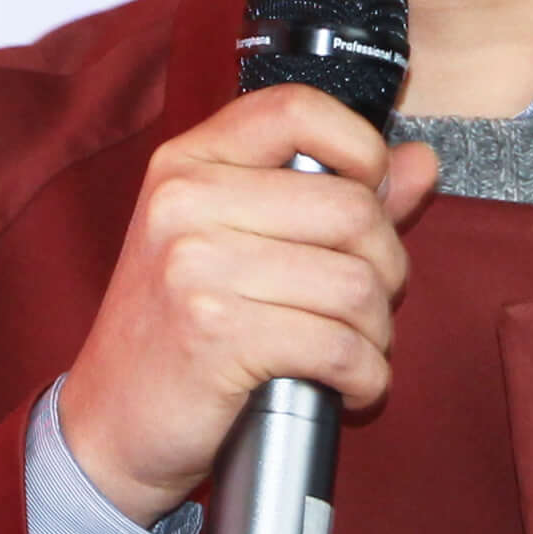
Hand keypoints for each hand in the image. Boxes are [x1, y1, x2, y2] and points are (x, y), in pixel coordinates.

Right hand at [56, 85, 437, 524]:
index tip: (373, 194)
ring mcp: (196, 266)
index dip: (362, 148)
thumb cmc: (178, 332)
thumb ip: (331, 196)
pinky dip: (366, 377)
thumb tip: (420, 162)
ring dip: (376, 332)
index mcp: (188, 163)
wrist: (111, 424)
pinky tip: (350, 386)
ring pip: (356, 284)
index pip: (298, 109)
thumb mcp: (235, 243)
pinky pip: (340, 347)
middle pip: (352, 208)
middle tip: (366, 304)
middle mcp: (185, 202)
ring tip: (353, 349)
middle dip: (386, 268)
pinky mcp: (216, 334)